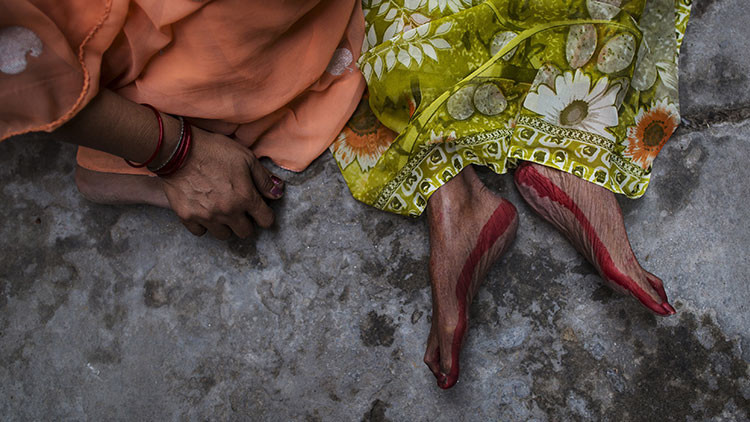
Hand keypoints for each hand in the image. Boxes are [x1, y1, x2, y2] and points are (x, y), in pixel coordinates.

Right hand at [160, 127, 283, 239]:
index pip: (266, 220)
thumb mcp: (246, 158)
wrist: (178, 149)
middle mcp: (228, 212)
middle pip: (245, 232)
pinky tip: (204, 211)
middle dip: (246, 222)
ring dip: (226, 225)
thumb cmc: (214, 150)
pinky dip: (204, 224)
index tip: (260, 209)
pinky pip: (201, 232)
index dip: (265, 215)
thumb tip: (278, 194)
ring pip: (224, 235)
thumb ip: (264, 179)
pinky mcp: (187, 217)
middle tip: (239, 209)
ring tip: (221, 210)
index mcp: (245, 197)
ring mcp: (207, 217)